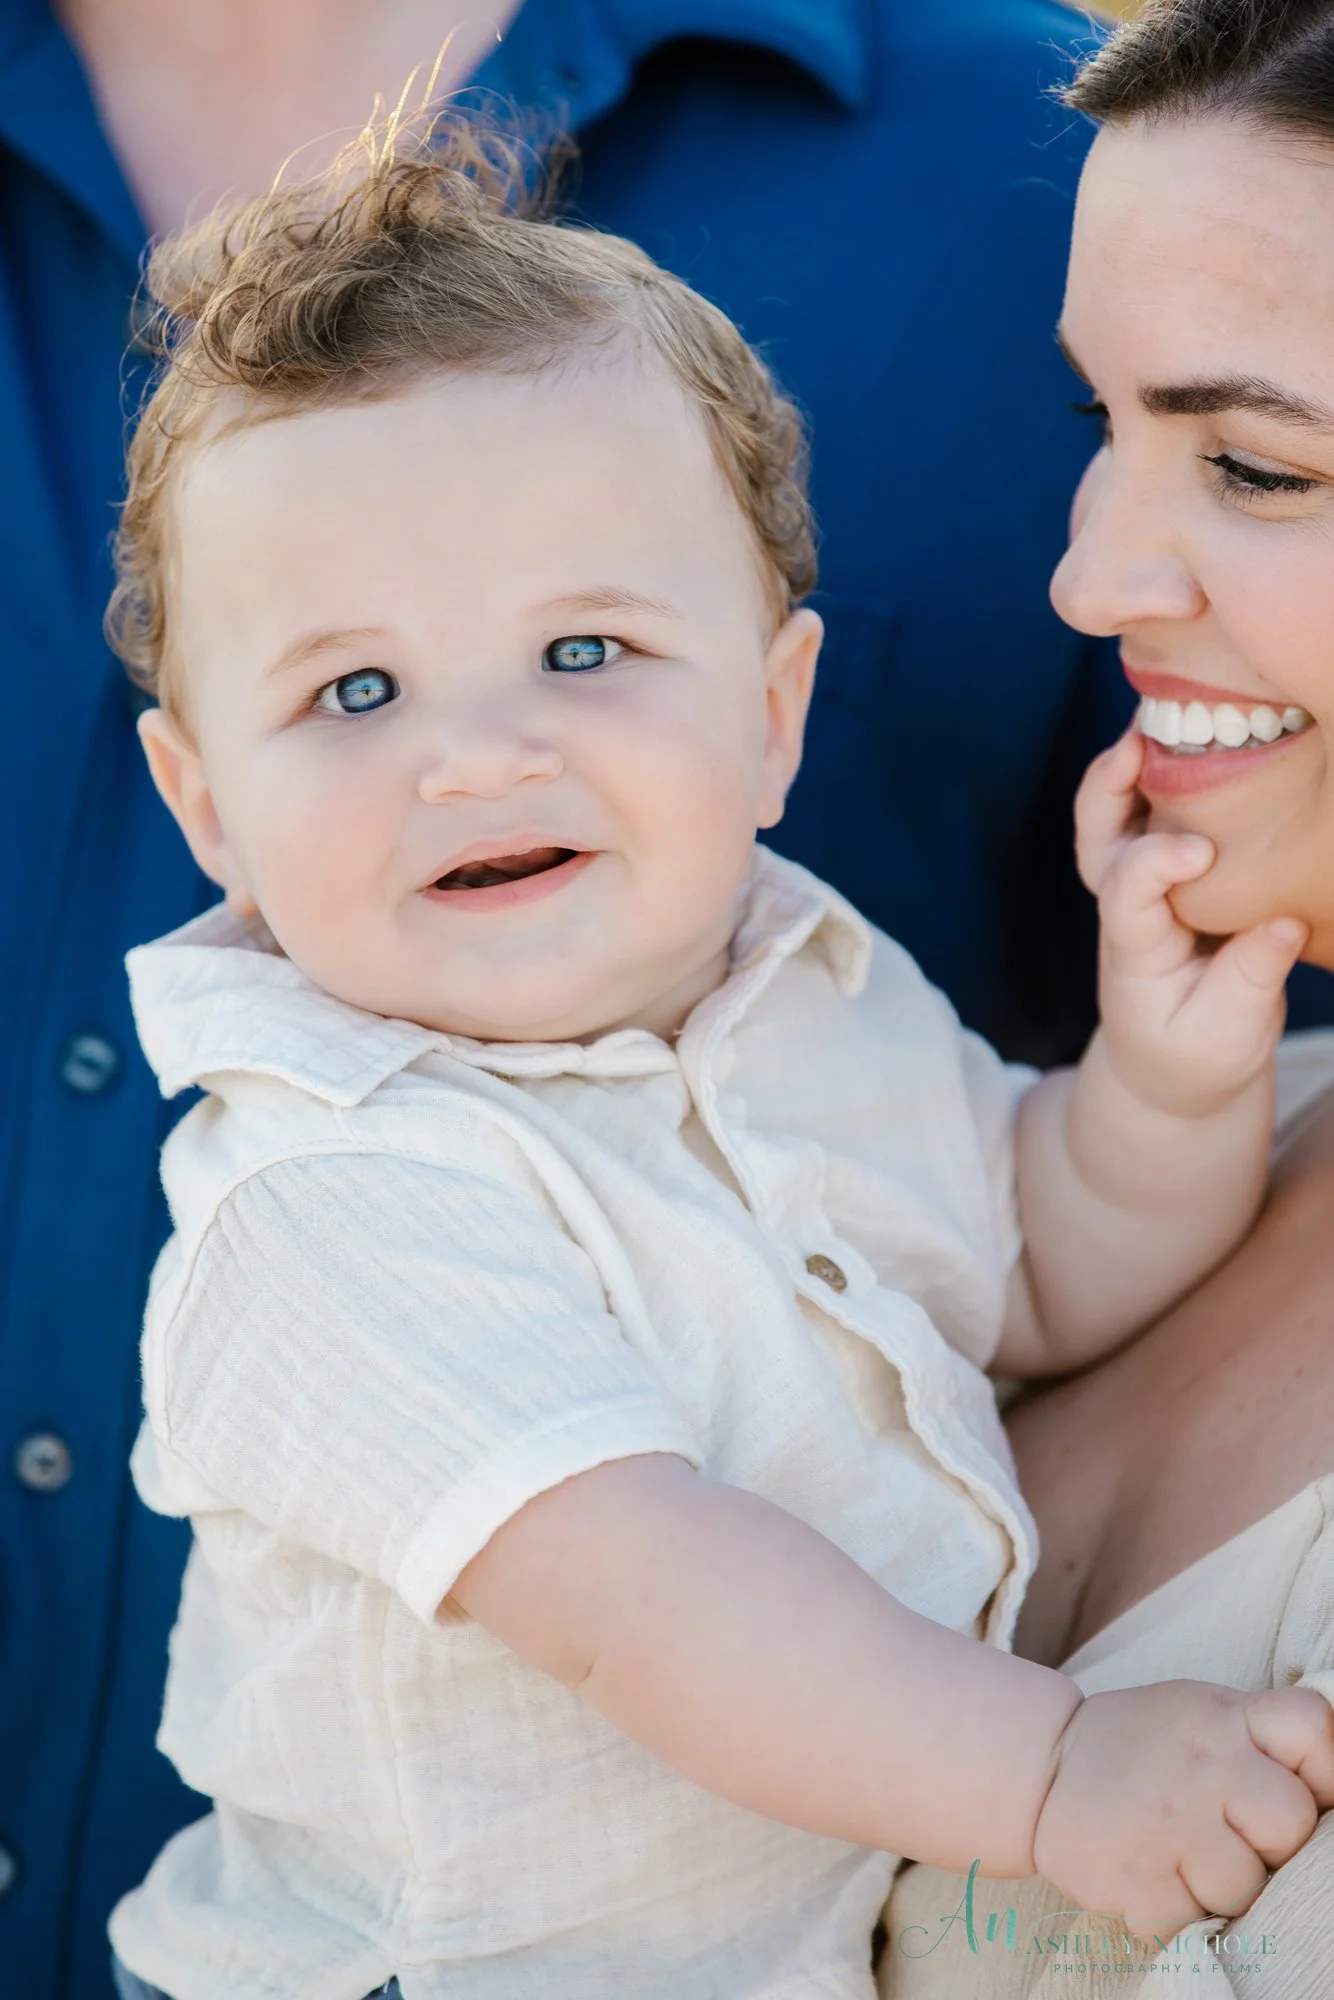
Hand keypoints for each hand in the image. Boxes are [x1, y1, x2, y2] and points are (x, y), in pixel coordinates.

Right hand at [1032, 1680, 1333, 1937]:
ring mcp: (1169, 1822)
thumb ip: (1264, 1739)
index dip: (1324, 1768)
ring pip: (1247, 1887)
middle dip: (1270, 1842)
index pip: (1313, 1727)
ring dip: (1220, 1886)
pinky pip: (1194, 1923)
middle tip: (1224, 1830)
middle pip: (1294, 1822)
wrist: (1039, 1768)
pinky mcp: (1138, 1879)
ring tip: (1179, 1853)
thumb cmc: (1142, 1748)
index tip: (1301, 1789)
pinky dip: (1177, 1914)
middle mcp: (1201, 1763)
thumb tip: (1332, 1795)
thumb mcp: (1202, 1715)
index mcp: (1222, 1716)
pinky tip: (1152, 1876)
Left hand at [1076, 730, 1307, 1118]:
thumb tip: (1283, 925)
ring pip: (1112, 820)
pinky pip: (1151, 816)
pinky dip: (1159, 773)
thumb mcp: (1226, 1037)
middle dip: (1107, 792)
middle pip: (1096, 843)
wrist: (1172, 1069)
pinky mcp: (1166, 875)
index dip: (1154, 862)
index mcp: (1135, 951)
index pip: (1126, 894)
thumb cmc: (1197, 1055)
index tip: (1198, 851)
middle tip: (1138, 743)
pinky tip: (1190, 732)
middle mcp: (1127, 911)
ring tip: (1152, 714)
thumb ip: (1248, 982)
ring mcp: (1141, 889)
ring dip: (1125, 767)